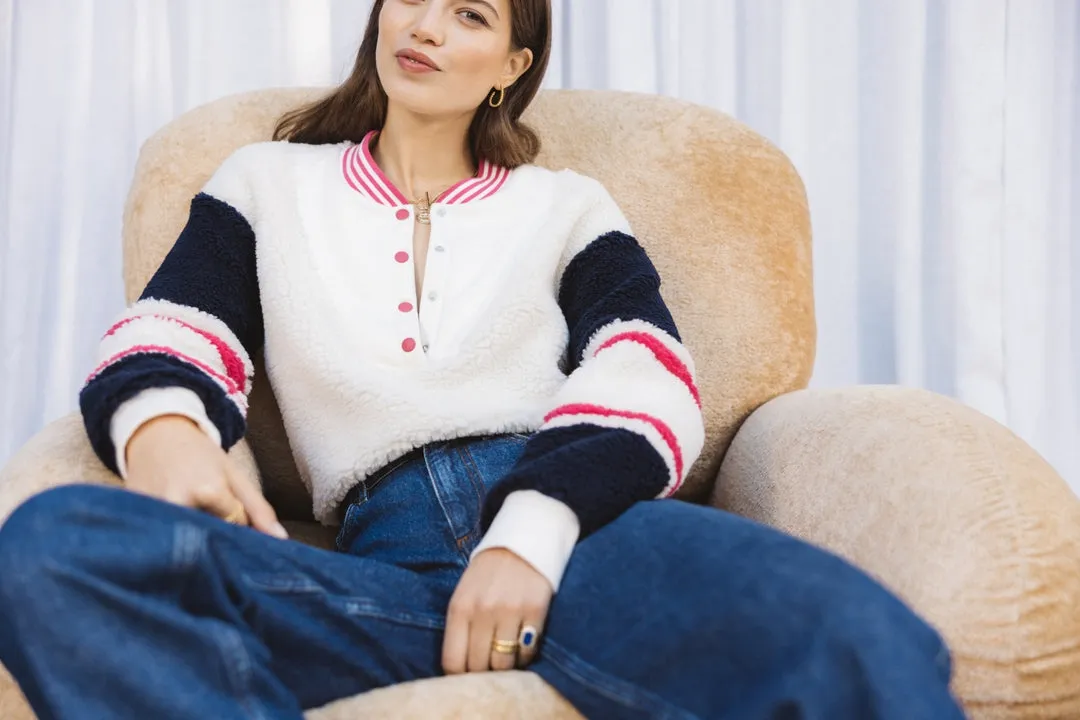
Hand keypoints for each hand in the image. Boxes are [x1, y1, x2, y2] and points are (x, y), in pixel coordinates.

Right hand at [125, 415, 287, 538]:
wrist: (154, 434)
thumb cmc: (200, 455)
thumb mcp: (235, 476)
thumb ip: (259, 510)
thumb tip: (281, 541)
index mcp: (208, 490)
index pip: (234, 527)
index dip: (235, 522)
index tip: (228, 509)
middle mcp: (177, 504)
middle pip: (207, 540)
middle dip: (213, 538)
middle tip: (208, 517)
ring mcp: (151, 513)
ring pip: (183, 544)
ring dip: (190, 540)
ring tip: (188, 519)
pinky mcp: (133, 518)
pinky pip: (158, 542)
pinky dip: (167, 539)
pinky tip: (168, 526)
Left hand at [442, 548, 552, 673]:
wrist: (525, 540)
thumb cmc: (489, 573)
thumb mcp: (465, 593)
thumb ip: (460, 627)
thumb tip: (461, 669)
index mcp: (459, 608)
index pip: (453, 662)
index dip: (460, 677)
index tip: (467, 678)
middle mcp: (483, 611)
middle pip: (479, 667)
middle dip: (483, 674)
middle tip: (489, 668)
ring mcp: (510, 611)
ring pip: (504, 664)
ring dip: (506, 667)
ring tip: (507, 656)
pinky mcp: (536, 610)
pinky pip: (528, 652)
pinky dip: (525, 655)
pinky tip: (523, 643)